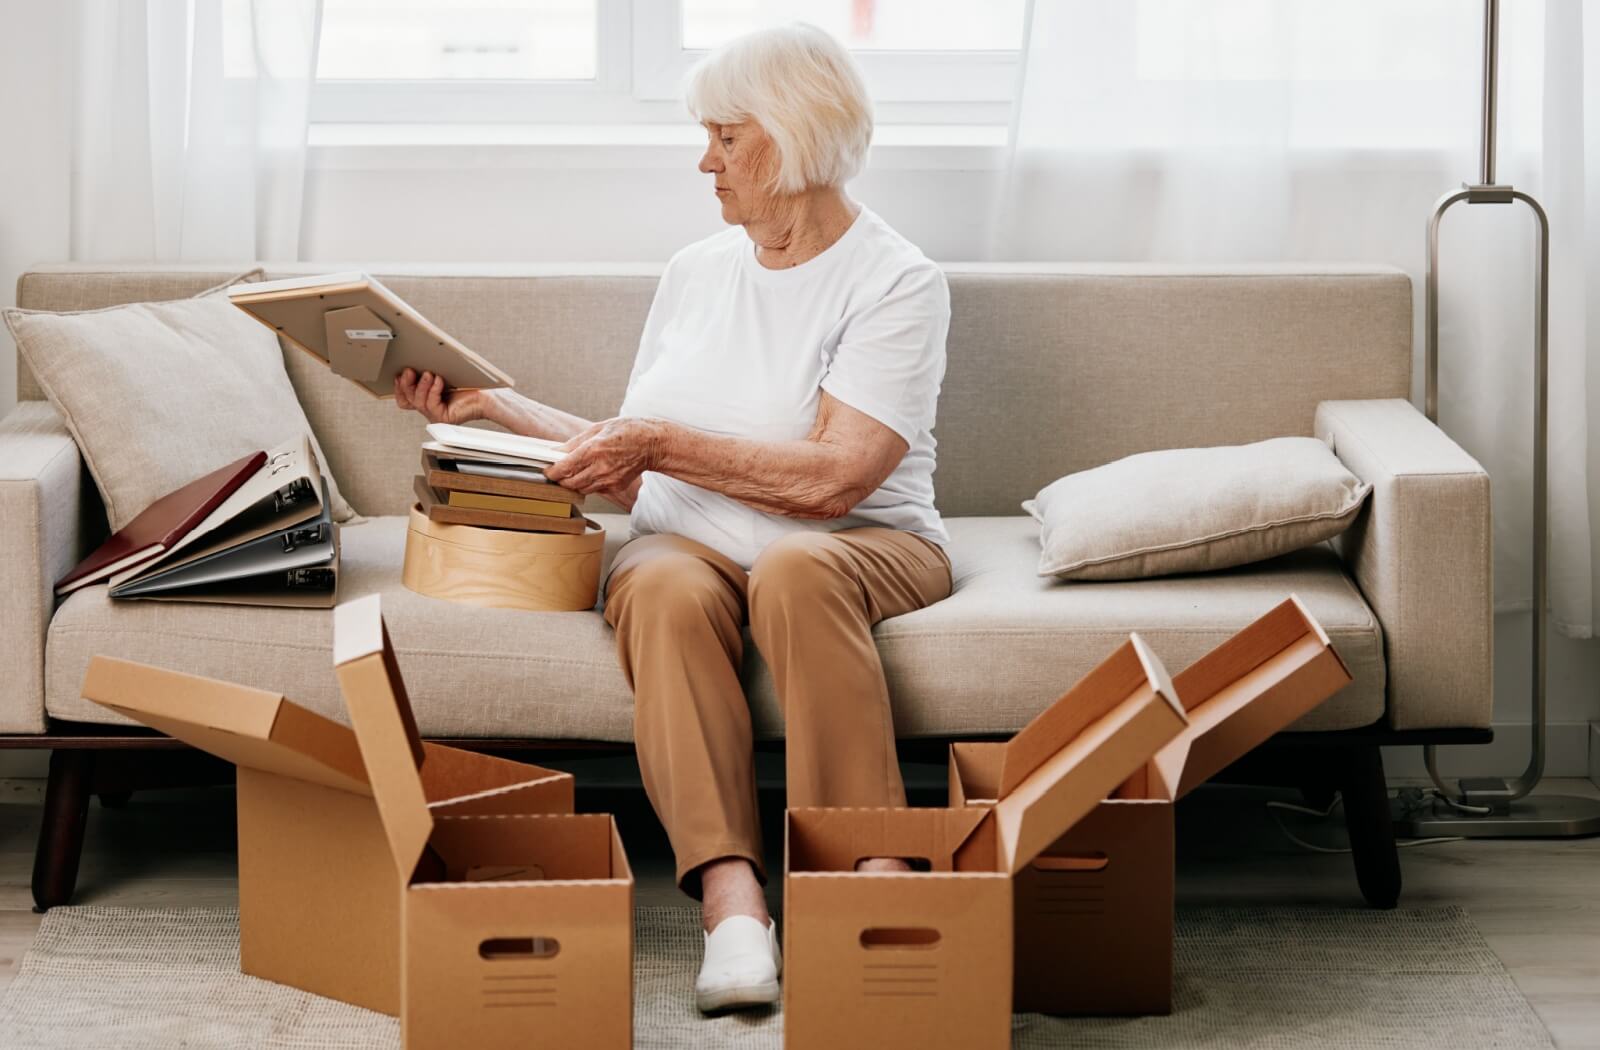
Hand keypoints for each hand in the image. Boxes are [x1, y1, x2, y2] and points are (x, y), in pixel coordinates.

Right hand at [394, 368, 491, 425]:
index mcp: (425, 400)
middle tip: (409, 371)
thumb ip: (426, 374)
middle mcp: (428, 409)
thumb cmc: (466, 385)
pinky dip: (434, 390)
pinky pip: (432, 403)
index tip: (398, 375)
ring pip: (419, 401)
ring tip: (428, 374)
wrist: (484, 396)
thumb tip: (413, 364)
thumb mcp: (441, 377)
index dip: (398, 388)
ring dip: (422, 385)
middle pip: (408, 399)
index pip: (404, 398)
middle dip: (406, 384)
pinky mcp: (443, 417)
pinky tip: (439, 380)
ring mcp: (435, 414)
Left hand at [545, 417, 667, 494]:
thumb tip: (557, 451)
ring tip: (573, 472)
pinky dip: (588, 484)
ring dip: (573, 483)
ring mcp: (609, 479)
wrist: (653, 444)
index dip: (551, 472)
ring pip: (581, 489)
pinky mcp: (615, 486)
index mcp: (593, 450)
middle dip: (560, 479)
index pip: (564, 468)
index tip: (548, 470)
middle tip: (557, 472)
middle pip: (569, 483)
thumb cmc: (628, 431)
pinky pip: (594, 489)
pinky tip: (591, 473)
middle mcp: (600, 467)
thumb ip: (575, 442)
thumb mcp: (599, 428)